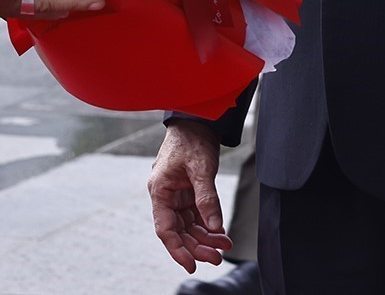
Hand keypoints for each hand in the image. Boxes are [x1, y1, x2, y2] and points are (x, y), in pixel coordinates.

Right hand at [148, 120, 233, 270]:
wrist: (198, 120)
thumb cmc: (192, 139)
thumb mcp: (200, 168)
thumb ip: (207, 198)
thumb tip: (214, 226)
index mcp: (160, 190)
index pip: (165, 229)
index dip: (177, 250)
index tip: (192, 265)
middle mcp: (166, 196)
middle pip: (178, 231)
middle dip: (197, 246)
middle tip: (217, 257)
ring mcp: (177, 195)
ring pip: (188, 226)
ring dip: (205, 238)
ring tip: (224, 245)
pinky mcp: (188, 193)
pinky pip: (196, 216)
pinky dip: (208, 225)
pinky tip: (221, 233)